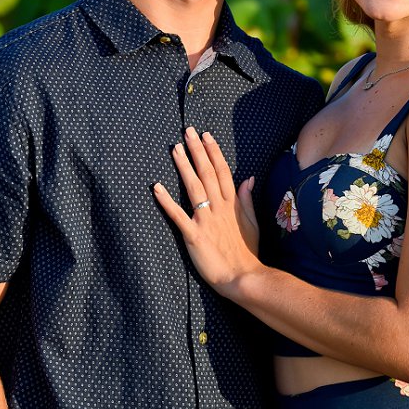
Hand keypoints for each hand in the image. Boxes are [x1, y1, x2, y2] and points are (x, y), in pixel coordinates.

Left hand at [153, 127, 262, 297]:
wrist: (243, 276)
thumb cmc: (246, 253)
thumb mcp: (252, 223)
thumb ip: (246, 200)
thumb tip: (248, 178)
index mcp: (232, 205)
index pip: (223, 172)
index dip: (214, 152)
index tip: (206, 136)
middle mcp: (219, 208)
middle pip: (208, 173)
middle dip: (197, 151)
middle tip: (187, 132)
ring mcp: (206, 220)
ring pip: (194, 188)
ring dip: (184, 167)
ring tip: (175, 149)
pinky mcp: (194, 235)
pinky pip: (178, 215)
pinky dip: (166, 201)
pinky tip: (156, 187)